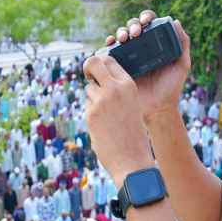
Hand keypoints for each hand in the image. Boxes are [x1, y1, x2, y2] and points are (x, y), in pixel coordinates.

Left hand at [83, 56, 154, 184]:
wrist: (132, 160)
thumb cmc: (133, 133)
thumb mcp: (131, 105)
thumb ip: (116, 92)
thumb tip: (95, 82)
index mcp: (129, 85)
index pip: (109, 60)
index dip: (101, 64)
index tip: (98, 71)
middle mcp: (114, 89)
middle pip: (93, 63)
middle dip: (88, 66)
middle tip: (88, 75)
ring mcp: (101, 100)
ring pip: (89, 89)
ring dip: (93, 99)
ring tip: (107, 116)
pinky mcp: (91, 114)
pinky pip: (88, 106)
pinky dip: (92, 114)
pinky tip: (104, 127)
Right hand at [105, 10, 191, 124]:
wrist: (157, 107)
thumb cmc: (171, 87)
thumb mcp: (182, 64)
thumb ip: (183, 44)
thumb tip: (176, 22)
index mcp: (155, 44)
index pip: (149, 24)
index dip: (146, 18)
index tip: (147, 22)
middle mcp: (141, 48)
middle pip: (132, 28)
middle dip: (132, 25)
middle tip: (135, 33)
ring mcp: (129, 57)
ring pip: (120, 37)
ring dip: (120, 32)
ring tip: (123, 39)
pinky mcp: (118, 67)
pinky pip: (110, 53)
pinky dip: (108, 45)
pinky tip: (110, 44)